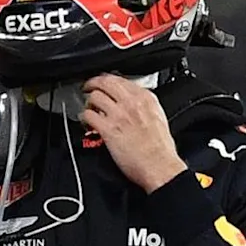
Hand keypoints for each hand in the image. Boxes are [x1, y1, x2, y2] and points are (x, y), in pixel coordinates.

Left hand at [80, 74, 185, 191]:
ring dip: (88, 103)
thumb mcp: (159, 117)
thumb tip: (133, 103)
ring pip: (94, 97)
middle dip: (92, 83)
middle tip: (88, 87)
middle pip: (105, 82)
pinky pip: (88, 115)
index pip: (120, 79)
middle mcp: (131, 103)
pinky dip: (84, 118)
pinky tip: (87, 123)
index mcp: (145, 99)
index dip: (107, 81)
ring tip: (89, 109)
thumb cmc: (161, 149)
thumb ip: (144, 106)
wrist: (159, 166)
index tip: (104, 85)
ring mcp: (118, 115)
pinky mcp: (108, 129)